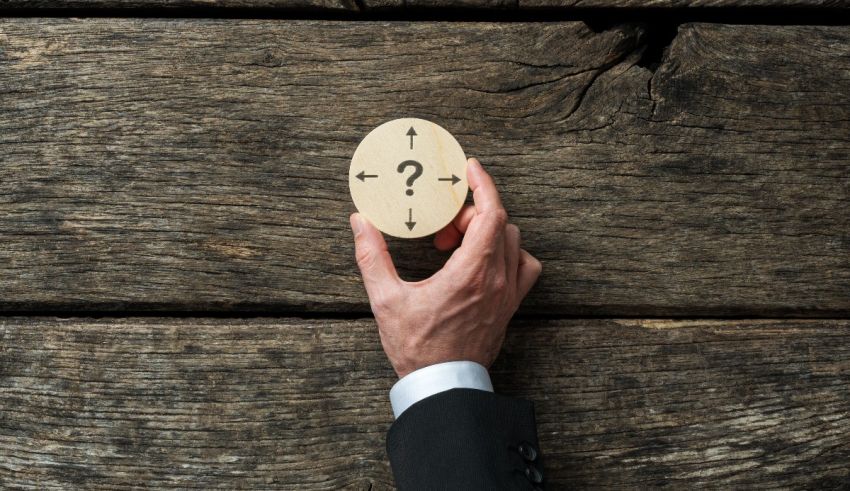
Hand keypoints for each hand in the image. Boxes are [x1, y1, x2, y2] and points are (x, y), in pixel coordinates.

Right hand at [350, 158, 541, 377]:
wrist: (442, 385)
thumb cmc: (417, 347)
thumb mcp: (386, 299)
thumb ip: (372, 256)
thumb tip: (361, 222)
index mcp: (470, 273)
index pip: (491, 214)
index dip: (482, 184)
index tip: (470, 168)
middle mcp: (497, 280)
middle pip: (499, 223)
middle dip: (470, 213)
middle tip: (442, 230)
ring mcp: (508, 294)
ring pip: (514, 242)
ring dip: (488, 232)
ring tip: (457, 247)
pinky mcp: (510, 307)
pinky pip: (523, 267)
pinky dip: (509, 254)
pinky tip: (483, 263)